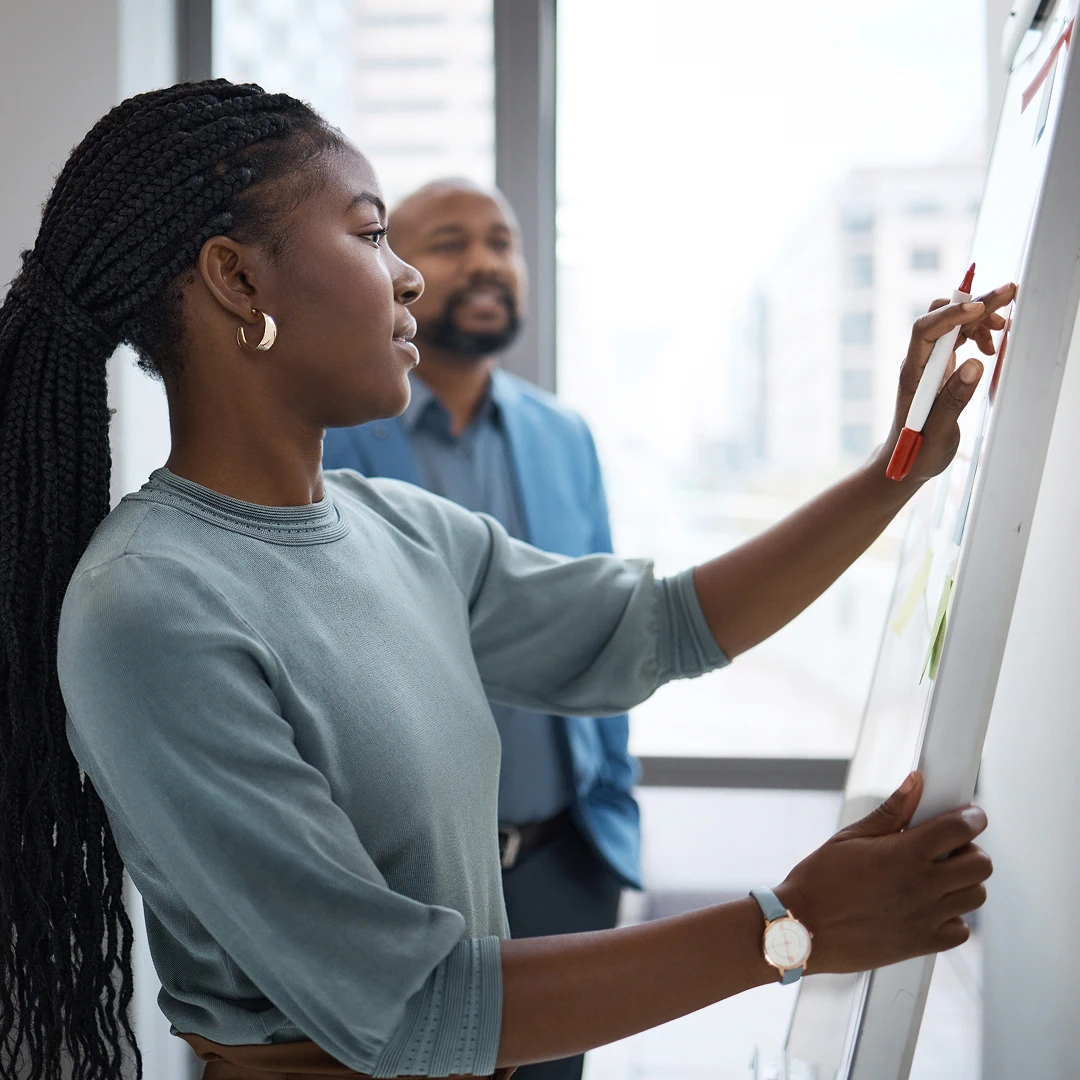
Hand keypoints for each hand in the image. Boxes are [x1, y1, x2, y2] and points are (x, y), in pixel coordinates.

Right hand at [773, 772, 991, 973]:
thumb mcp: (850, 837)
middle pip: (981, 864)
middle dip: (970, 849)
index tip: (969, 815)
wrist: (803, 929)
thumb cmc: (820, 880)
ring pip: (976, 896)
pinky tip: (928, 906)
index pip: (961, 828)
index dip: (972, 817)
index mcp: (905, 853)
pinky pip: (960, 930)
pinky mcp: (922, 944)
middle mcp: (923, 886)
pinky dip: (953, 916)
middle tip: (948, 848)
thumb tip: (915, 783)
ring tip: (937, 876)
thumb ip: (890, 811)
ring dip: (964, 882)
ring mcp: (926, 918)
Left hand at [876, 282, 1016, 484]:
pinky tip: (990, 347)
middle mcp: (919, 363)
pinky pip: (958, 338)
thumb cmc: (917, 451)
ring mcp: (929, 364)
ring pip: (952, 325)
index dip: (951, 315)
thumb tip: (974, 365)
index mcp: (913, 375)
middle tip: (1008, 292)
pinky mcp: (940, 368)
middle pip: (941, 319)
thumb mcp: (938, 433)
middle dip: (973, 303)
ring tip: (1003, 329)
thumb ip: (954, 400)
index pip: (924, 332)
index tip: (979, 308)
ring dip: (979, 318)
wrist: (907, 460)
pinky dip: (977, 333)